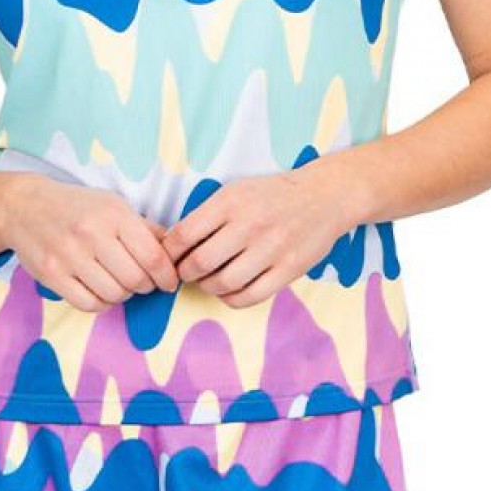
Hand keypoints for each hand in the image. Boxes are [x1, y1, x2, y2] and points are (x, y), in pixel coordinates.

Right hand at [4, 177, 179, 312]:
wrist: (24, 207)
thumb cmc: (76, 206)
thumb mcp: (113, 204)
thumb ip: (144, 227)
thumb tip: (175, 249)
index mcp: (113, 214)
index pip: (152, 256)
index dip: (167, 275)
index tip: (169, 282)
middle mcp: (92, 234)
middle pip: (135, 280)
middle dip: (146, 286)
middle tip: (144, 283)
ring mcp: (69, 256)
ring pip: (114, 294)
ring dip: (124, 295)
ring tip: (121, 283)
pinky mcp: (52, 275)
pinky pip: (89, 304)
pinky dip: (103, 303)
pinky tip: (102, 291)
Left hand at [158, 173, 351, 307]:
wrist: (323, 196)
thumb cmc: (272, 194)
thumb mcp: (235, 191)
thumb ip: (206, 215)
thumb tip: (173, 244)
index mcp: (230, 202)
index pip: (184, 234)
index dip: (169, 252)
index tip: (167, 258)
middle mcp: (249, 226)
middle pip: (200, 263)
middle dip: (185, 273)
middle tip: (185, 273)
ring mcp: (270, 250)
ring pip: (223, 283)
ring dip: (207, 287)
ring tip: (207, 281)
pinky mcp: (288, 270)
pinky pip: (250, 296)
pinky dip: (232, 299)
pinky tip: (229, 290)